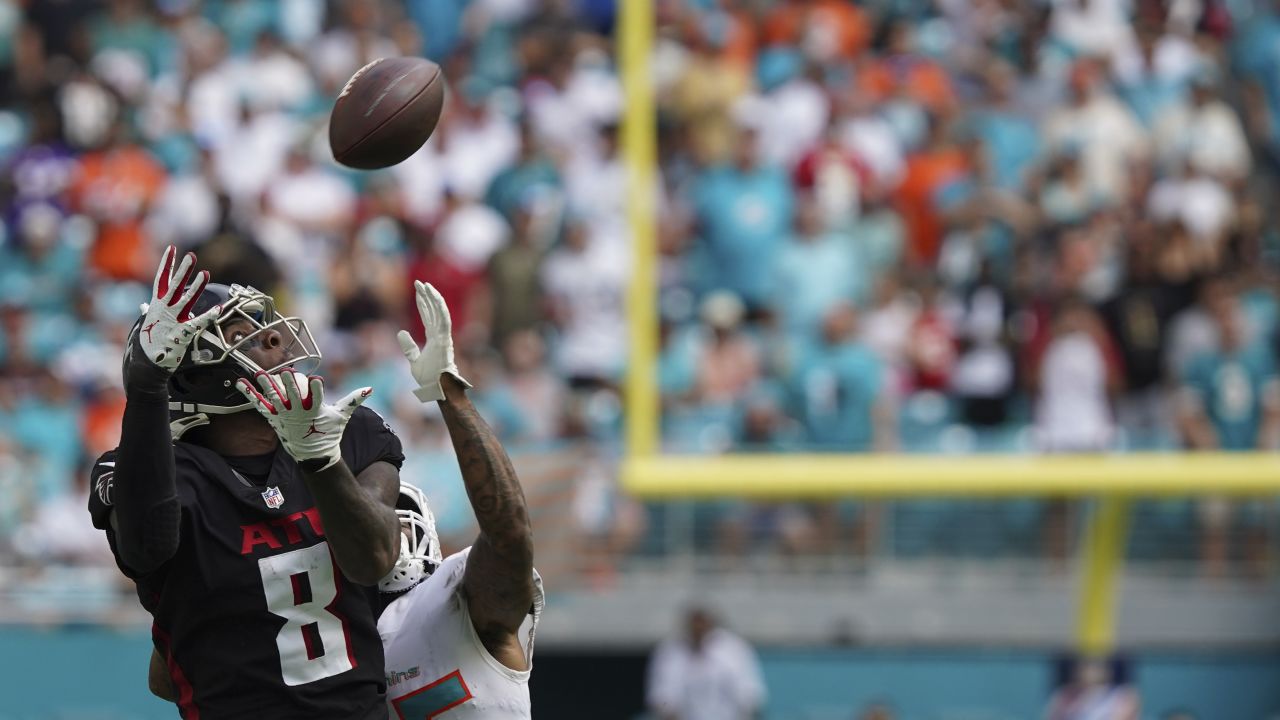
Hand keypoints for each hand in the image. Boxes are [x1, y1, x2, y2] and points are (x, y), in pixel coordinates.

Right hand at [135, 246, 221, 370]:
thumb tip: (144, 306)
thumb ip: (149, 313)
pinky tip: (219, 309)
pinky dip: (208, 316)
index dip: (167, 263)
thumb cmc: (149, 343)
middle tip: (191, 256)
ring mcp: (172, 321)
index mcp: (156, 305)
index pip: (161, 279)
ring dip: (196, 287)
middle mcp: (164, 310)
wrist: (146, 364)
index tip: (172, 248)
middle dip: (182, 270)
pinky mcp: (181, 334)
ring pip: (186, 300)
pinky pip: (198, 323)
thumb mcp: (147, 324)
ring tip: (206, 274)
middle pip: (174, 286)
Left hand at [236, 369, 371, 470]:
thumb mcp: (342, 416)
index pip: (317, 397)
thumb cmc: (329, 431)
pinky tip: (240, 383)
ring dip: (267, 386)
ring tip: (261, 374)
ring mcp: (284, 415)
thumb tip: (369, 389)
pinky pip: (259, 405)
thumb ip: (353, 400)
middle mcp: (298, 412)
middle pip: (293, 396)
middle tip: (286, 372)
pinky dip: (249, 394)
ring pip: (274, 399)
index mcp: (316, 410)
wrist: (313, 453)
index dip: (316, 388)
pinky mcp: (273, 418)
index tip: (316, 379)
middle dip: (290, 384)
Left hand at [397, 280, 471, 402]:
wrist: (437, 388)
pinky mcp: (445, 339)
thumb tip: (400, 332)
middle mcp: (440, 335)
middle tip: (419, 283)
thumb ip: (408, 346)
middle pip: (433, 310)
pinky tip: (434, 296)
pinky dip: (440, 307)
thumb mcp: (413, 360)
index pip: (428, 316)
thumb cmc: (428, 379)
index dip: (423, 303)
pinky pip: (444, 320)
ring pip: (440, 311)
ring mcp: (444, 336)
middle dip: (426, 296)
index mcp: (433, 338)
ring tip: (424, 285)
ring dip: (433, 298)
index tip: (418, 291)